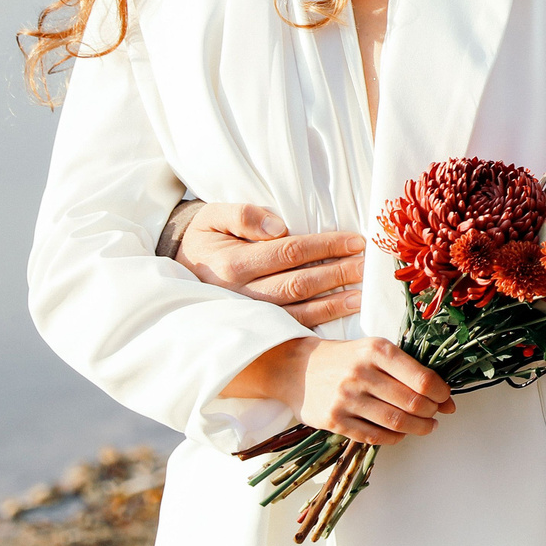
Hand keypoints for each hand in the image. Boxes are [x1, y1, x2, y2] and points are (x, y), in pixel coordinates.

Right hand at [178, 203, 365, 326]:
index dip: (325, 246)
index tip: (355, 241)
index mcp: (232, 264)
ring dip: (334, 304)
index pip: (289, 252)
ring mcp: (249, 316)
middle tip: (367, 266)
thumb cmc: (203, 240)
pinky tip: (342, 317)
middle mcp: (241, 294)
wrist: (178, 276)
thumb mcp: (212, 217)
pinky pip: (291, 329)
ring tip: (362, 295)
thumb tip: (279, 227)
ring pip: (298, 312)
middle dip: (337, 274)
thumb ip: (243, 215)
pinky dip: (319, 324)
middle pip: (298, 284)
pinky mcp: (256, 330)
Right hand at [221, 336, 452, 444]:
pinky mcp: (334, 420)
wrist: (296, 368)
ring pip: (396, 422)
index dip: (441, 394)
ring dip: (419, 428)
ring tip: (426, 426)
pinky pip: (374, 436)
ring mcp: (346, 398)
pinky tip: (401, 433)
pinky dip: (394, 438)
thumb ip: (408, 369)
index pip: (422, 379)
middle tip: (437, 414)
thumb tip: (445, 398)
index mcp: (377, 350)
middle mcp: (361, 373)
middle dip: (432, 412)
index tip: (446, 399)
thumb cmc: (345, 358)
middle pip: (412, 403)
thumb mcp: (374, 350)